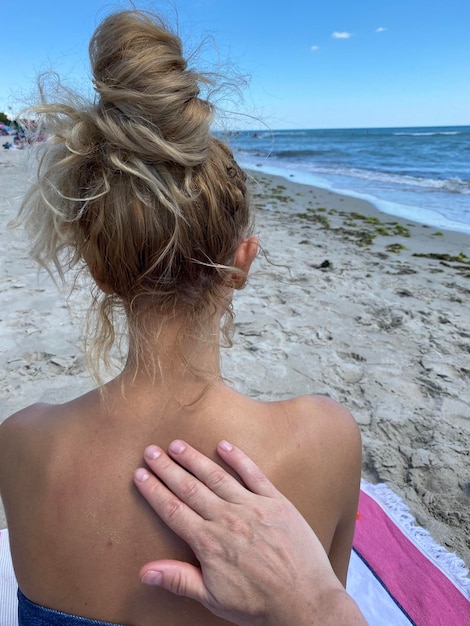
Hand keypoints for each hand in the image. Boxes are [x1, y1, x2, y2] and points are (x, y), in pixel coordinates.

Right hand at [134, 440, 366, 624]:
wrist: (305, 600)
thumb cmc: (258, 604)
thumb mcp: (213, 598)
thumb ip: (179, 580)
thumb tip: (144, 572)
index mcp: (209, 542)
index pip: (173, 510)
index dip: (154, 491)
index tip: (140, 474)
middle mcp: (227, 518)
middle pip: (189, 488)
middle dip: (167, 468)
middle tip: (151, 451)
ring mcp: (252, 507)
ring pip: (216, 477)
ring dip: (195, 459)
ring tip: (177, 444)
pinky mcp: (275, 502)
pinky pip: (253, 475)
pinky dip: (238, 458)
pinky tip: (223, 445)